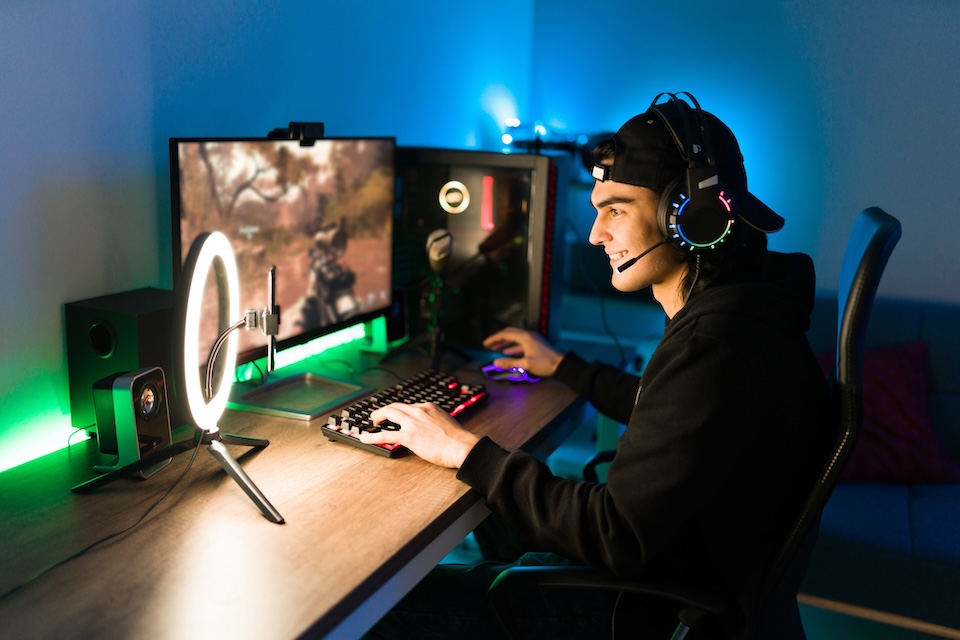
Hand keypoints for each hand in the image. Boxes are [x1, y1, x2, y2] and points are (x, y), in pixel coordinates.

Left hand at [360, 402, 480, 468]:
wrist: (462, 446)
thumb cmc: (458, 439)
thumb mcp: (446, 422)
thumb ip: (435, 421)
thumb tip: (429, 428)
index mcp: (429, 407)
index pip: (410, 406)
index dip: (402, 412)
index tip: (397, 416)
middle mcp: (419, 410)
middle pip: (396, 406)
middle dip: (385, 410)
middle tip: (378, 416)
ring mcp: (412, 422)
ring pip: (388, 414)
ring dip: (377, 416)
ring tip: (372, 422)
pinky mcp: (408, 436)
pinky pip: (385, 434)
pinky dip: (372, 436)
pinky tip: (364, 438)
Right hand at [482, 327, 563, 377]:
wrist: (562, 365)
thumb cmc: (546, 363)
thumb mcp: (526, 364)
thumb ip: (510, 363)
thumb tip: (495, 362)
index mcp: (525, 337)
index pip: (505, 334)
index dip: (494, 339)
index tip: (485, 343)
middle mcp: (528, 335)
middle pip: (509, 334)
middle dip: (498, 339)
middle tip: (488, 344)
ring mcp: (532, 339)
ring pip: (515, 338)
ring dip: (505, 343)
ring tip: (495, 349)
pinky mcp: (535, 344)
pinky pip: (520, 343)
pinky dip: (512, 347)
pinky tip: (508, 353)